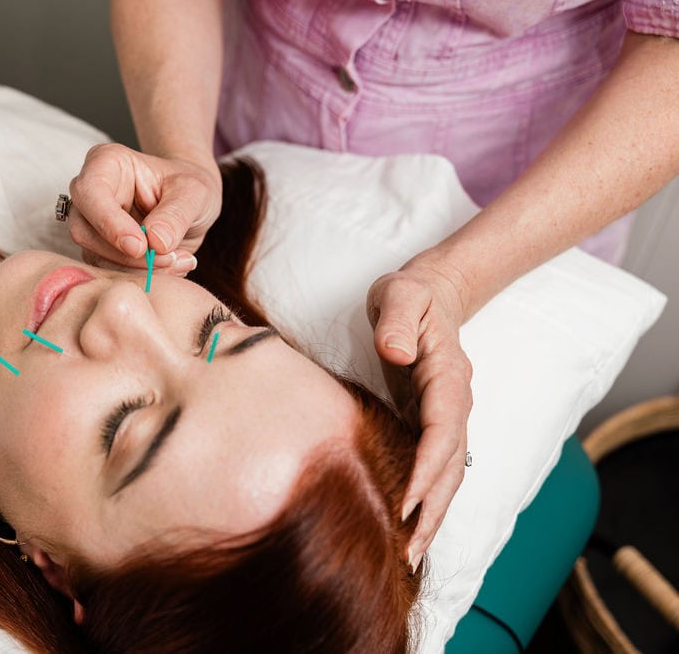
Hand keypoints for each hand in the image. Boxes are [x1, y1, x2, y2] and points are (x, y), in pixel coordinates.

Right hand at [67, 143, 221, 272]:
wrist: (191, 205)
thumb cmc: (188, 187)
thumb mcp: (194, 192)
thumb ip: (175, 215)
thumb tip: (155, 242)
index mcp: (106, 163)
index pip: (90, 192)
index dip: (110, 223)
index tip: (141, 246)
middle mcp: (91, 193)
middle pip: (84, 230)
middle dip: (126, 254)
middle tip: (168, 258)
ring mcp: (91, 223)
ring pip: (94, 256)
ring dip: (138, 269)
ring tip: (179, 261)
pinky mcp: (99, 249)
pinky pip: (108, 271)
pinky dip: (141, 276)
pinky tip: (171, 266)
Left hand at [366, 258, 473, 571]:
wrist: (430, 295)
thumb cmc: (409, 295)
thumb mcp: (399, 294)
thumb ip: (396, 319)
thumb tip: (395, 352)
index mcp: (447, 376)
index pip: (441, 430)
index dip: (427, 468)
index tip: (407, 503)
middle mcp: (453, 404)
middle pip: (451, 466)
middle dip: (433, 510)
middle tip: (409, 551)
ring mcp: (446, 418)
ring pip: (448, 475)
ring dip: (432, 516)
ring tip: (410, 555)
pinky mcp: (432, 424)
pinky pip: (435, 470)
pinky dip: (426, 501)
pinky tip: (407, 528)